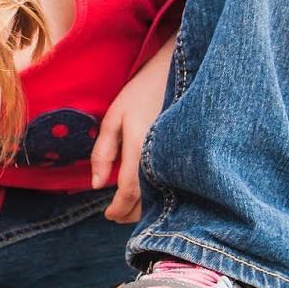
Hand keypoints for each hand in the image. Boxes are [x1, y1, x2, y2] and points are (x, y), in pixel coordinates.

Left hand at [89, 36, 174, 222]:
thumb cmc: (142, 92)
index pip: (130, 190)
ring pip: (165, 196)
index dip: (118, 209)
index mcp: (142, 145)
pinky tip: (151, 194)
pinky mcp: (191, 154)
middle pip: (149, 200)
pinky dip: (161, 195)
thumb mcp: (114, 117)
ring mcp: (181, 155)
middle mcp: (164, 154)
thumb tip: (97, 185)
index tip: (108, 216)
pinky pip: (176, 183)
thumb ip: (103, 152)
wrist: (183, 71)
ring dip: (147, 208)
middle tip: (116, 216)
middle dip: (131, 213)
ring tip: (130, 207)